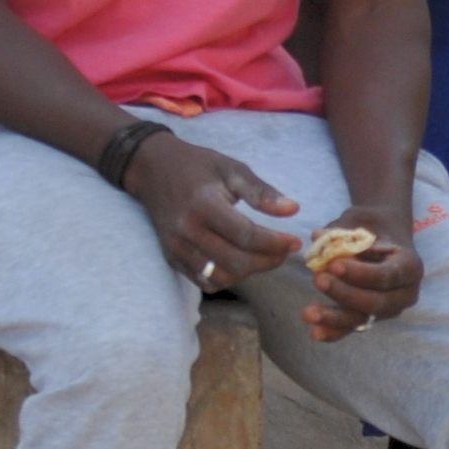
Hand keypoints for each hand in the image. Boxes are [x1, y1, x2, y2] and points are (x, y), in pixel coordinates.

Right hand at [123, 132, 303, 292]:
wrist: (153, 169)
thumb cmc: (198, 166)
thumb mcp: (232, 169)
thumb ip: (262, 192)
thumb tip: (294, 210)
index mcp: (204, 205)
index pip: (246, 235)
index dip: (275, 243)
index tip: (295, 241)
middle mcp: (187, 231)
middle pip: (236, 262)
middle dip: (268, 261)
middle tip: (284, 250)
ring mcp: (177, 248)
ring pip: (222, 277)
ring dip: (250, 272)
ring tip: (265, 256)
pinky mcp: (172, 258)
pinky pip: (205, 282)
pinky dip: (229, 278)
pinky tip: (242, 262)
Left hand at [298, 203, 421, 343]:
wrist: (382, 237)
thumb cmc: (373, 228)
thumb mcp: (361, 223)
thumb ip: (341, 232)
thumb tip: (317, 236)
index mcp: (410, 266)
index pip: (387, 275)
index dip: (360, 274)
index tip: (334, 265)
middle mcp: (405, 293)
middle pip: (376, 302)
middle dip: (345, 294)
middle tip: (318, 280)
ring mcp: (389, 310)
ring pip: (363, 319)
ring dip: (335, 318)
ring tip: (308, 313)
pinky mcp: (372, 319)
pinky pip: (353, 327)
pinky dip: (333, 331)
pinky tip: (314, 332)